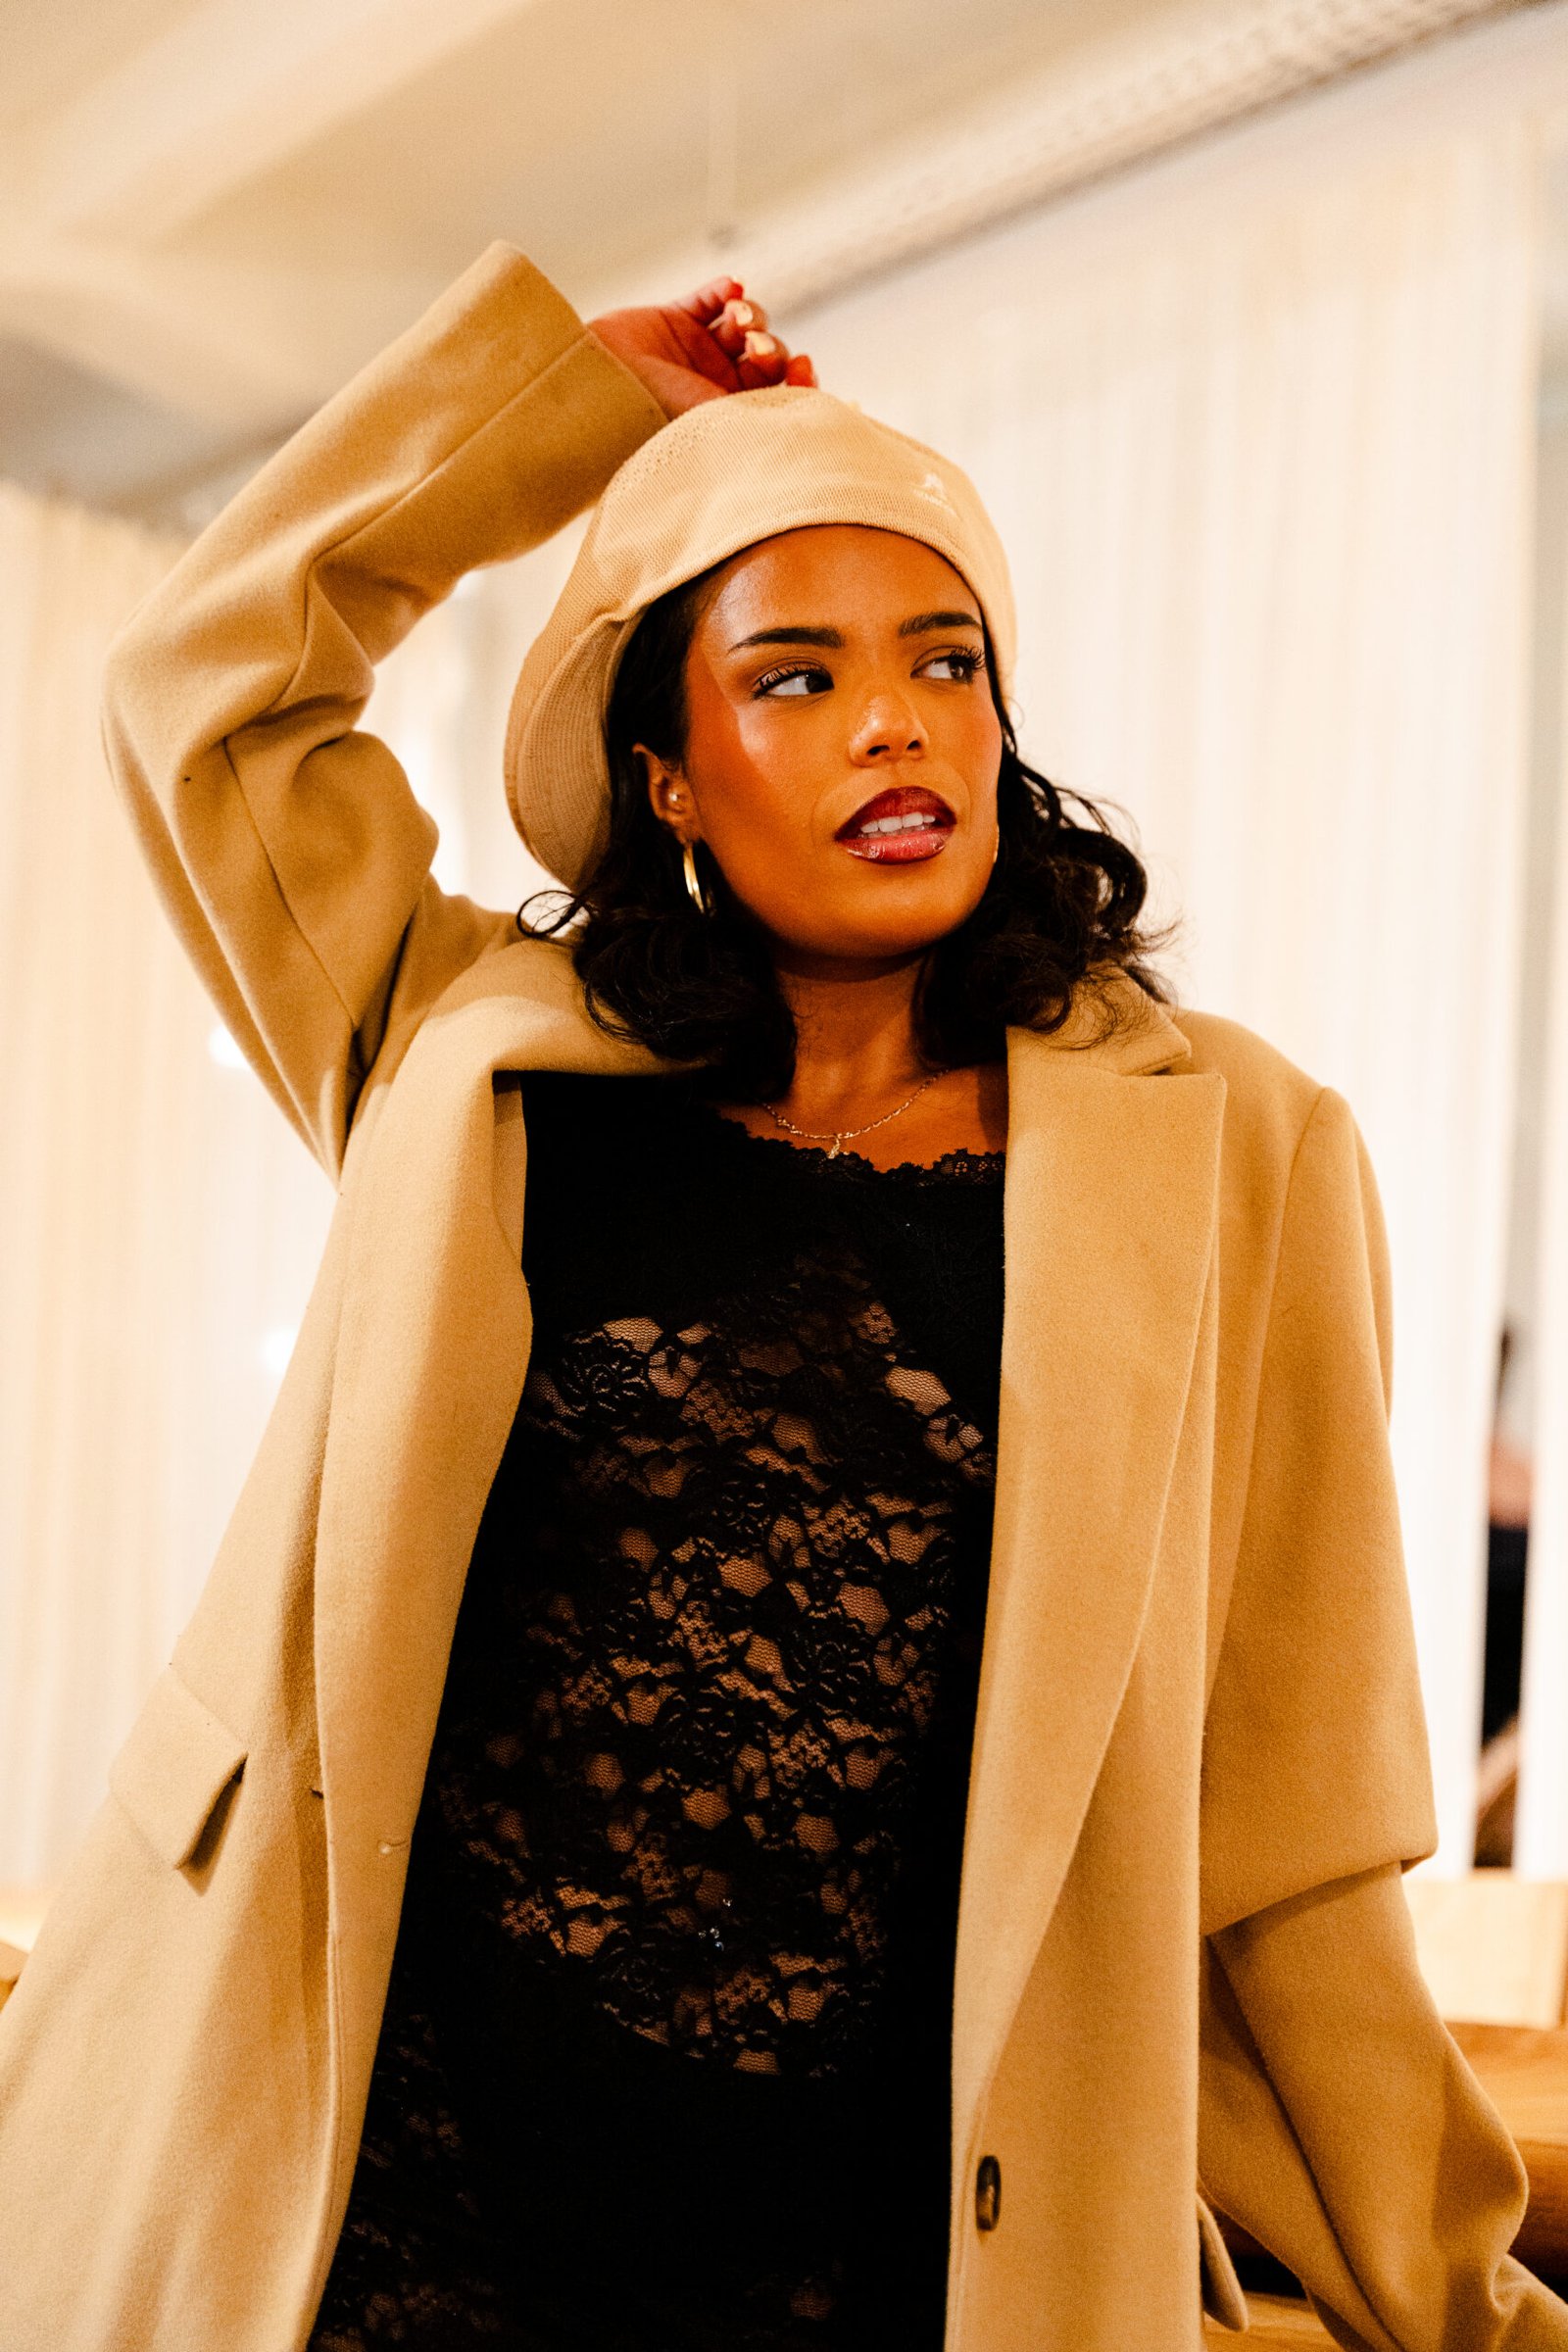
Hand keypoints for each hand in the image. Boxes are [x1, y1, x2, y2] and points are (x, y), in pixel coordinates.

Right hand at [588, 280, 817, 419]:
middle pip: (768, 356)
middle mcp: (717, 388)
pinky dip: (724, 290)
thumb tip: (816, 405)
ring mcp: (695, 354)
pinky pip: (708, 298)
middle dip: (768, 348)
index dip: (801, 379)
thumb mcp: (725, 422)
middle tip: (754, 350)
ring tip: (737, 318)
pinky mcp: (672, 323)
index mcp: (732, 420)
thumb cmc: (659, 419)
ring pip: (745, 324)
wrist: (599, 391)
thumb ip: (768, 411)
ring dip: (750, 316)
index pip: (782, 396)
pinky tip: (731, 287)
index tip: (805, 366)